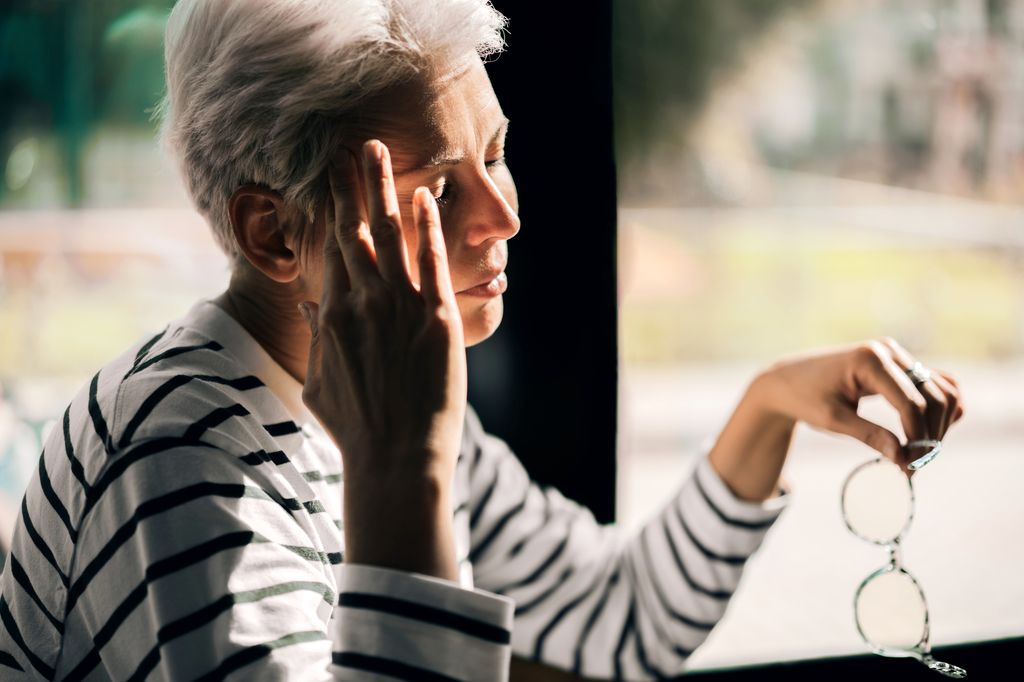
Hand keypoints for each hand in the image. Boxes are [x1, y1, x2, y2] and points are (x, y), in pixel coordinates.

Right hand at [298, 139, 466, 484]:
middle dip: (350, 185)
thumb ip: (314, 340)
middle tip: (348, 147)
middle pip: (353, 231)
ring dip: (383, 189)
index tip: (325, 180)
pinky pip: (432, 263)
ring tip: (378, 151)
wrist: (395, 461)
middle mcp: (361, 303)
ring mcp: (400, 308)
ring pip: (390, 235)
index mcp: (332, 316)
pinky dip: (428, 228)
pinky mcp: (438, 318)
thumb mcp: (319, 385)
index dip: (328, 210)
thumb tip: (307, 307)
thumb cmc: (356, 430)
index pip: (328, 250)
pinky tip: (425, 198)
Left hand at [753, 337, 963, 473]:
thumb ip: (869, 435)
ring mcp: (897, 354)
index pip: (911, 403)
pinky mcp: (900, 363)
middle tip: (915, 464)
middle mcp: (888, 351)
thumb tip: (904, 459)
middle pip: (933, 397)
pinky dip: (940, 408)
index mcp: (869, 360)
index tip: (910, 467)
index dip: (917, 438)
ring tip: (920, 452)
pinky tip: (928, 433)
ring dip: (941, 422)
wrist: (788, 380)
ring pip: (942, 389)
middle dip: (931, 434)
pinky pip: (936, 383)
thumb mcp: (832, 420)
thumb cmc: (805, 398)